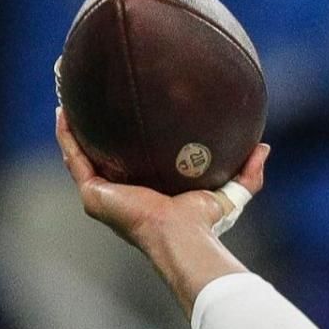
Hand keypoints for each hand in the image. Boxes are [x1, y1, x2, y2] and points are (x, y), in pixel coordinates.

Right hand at [55, 106, 268, 250]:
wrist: (183, 236)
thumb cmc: (204, 224)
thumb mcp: (229, 194)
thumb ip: (248, 174)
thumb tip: (264, 147)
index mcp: (145, 192)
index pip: (131, 160)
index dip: (126, 137)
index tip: (127, 110)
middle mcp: (120, 192)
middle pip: (100, 152)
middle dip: (93, 126)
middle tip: (91, 95)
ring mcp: (103, 193)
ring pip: (80, 152)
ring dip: (72, 124)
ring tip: (67, 92)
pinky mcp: (93, 193)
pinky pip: (74, 157)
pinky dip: (67, 134)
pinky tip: (64, 109)